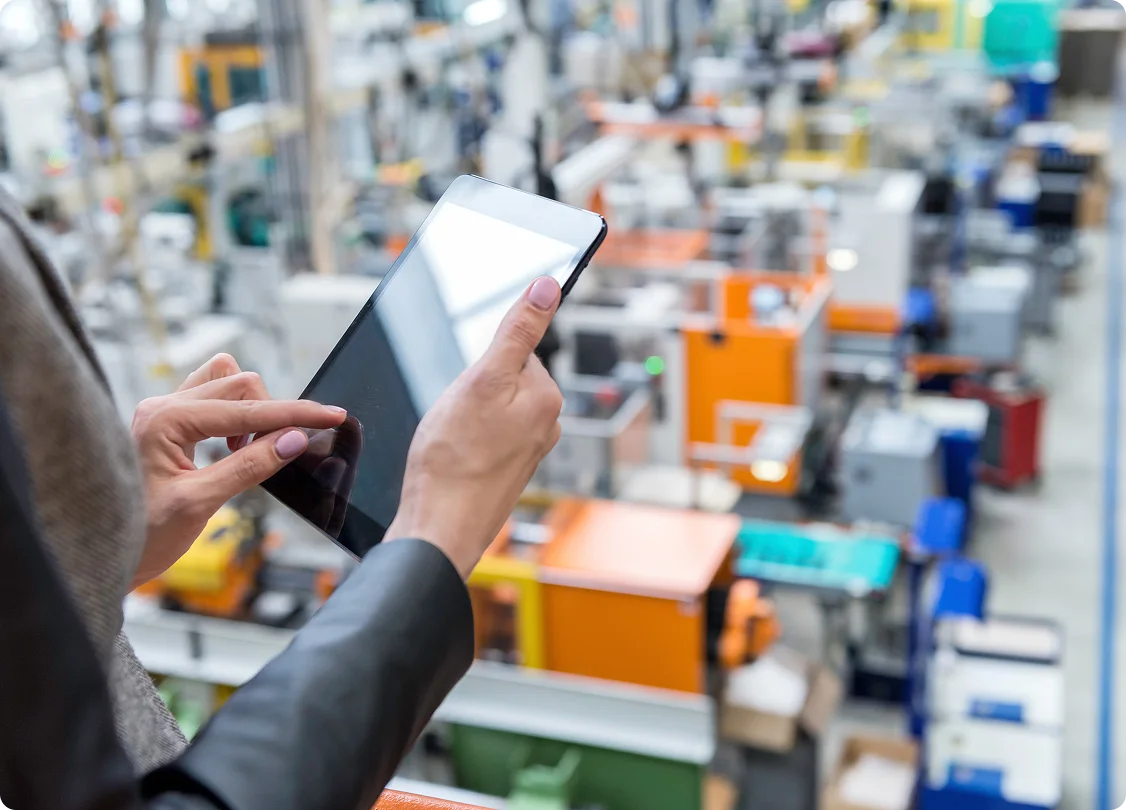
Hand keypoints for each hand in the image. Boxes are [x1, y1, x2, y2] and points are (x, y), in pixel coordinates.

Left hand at [130, 354, 346, 589]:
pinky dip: (236, 416)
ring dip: (252, 410)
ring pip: (226, 383)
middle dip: (272, 414)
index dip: (295, 414)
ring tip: (250, 451)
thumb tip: (295, 439)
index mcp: (165, 420)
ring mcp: (163, 412)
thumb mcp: (200, 504)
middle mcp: (162, 406)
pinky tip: (235, 448)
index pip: (246, 409)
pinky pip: (212, 398)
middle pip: (240, 384)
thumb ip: (250, 466)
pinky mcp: (169, 424)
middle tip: (284, 451)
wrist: (102, 556)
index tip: (332, 415)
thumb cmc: (140, 535)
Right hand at [385, 277, 563, 577]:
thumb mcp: (482, 379)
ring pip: (489, 408)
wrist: (438, 529)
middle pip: (502, 378)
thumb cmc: (453, 460)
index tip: (466, 388)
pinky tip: (451, 457)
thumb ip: (518, 331)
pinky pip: (483, 437)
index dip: (480, 363)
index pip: (514, 350)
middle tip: (454, 417)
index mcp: (547, 397)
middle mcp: (546, 424)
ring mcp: (528, 450)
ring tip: (451, 440)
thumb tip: (548, 286)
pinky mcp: (507, 471)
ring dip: (465, 415)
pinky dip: (464, 440)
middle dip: (472, 388)